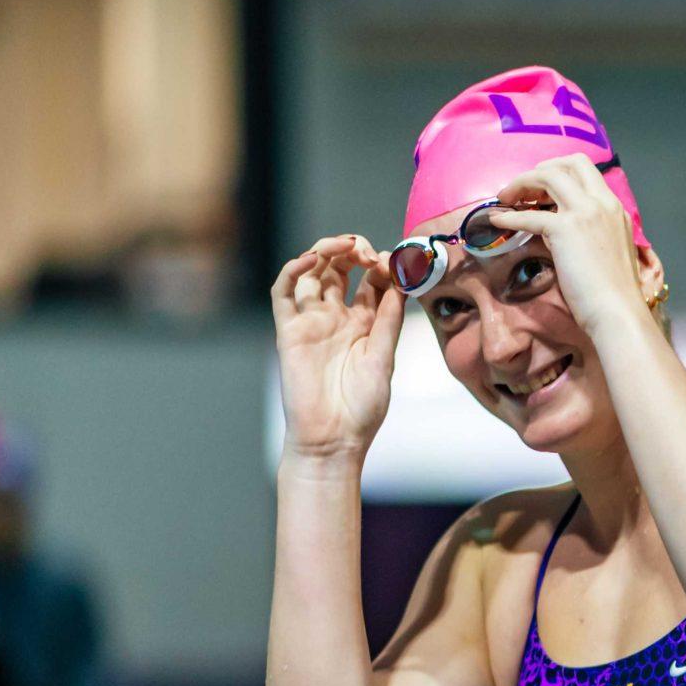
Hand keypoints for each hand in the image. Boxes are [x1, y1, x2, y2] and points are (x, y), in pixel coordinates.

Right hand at [270, 235, 401, 462]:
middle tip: (369, 251)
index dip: (383, 266)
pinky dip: (294, 270)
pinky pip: (284, 293)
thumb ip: (389, 320)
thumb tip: (401, 282)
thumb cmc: (362, 408)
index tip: (396, 261)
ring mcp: (312, 322)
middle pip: (341, 269)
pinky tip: (312, 260)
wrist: (332, 440)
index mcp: (365, 325)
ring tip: (348, 245)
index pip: (372, 282)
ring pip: (313, 273)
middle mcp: (337, 319)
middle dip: (355, 252)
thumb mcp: (383, 359)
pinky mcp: (288, 330)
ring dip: (327, 251)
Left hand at [486, 155, 652, 332]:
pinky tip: (497, 221)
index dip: (559, 172)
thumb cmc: (615, 291)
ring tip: (505, 198)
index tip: (541, 189)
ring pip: (547, 176)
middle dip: (540, 169)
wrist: (618, 311)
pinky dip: (509, 216)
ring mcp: (584, 212)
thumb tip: (565, 231)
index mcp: (614, 207)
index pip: (585, 170)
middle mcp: (602, 202)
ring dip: (521, 183)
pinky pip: (529, 214)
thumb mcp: (609, 249)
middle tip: (522, 189)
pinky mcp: (565, 229)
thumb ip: (592, 231)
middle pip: (568, 162)